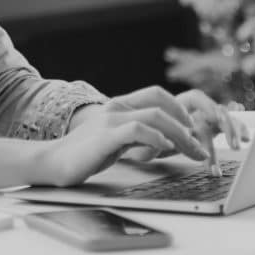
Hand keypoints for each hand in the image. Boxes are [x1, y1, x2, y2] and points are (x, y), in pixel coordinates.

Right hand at [70, 86, 250, 171]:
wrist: (53, 161)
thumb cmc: (85, 154)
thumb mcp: (115, 139)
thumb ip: (136, 134)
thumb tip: (165, 140)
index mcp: (119, 105)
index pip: (156, 94)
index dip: (178, 106)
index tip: (192, 126)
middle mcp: (116, 107)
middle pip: (161, 105)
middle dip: (187, 126)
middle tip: (200, 146)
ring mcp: (110, 120)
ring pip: (155, 116)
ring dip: (179, 134)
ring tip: (192, 150)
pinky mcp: (106, 136)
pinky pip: (137, 130)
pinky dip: (156, 138)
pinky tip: (166, 149)